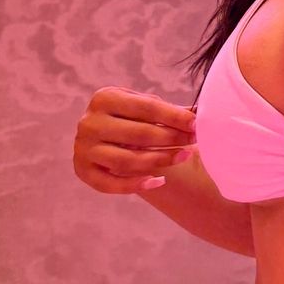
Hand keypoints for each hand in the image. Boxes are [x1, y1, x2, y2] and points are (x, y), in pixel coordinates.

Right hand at [73, 86, 197, 194]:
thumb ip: (169, 111)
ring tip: (183, 156)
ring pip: (127, 160)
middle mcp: (89, 122)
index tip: (196, 124)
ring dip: (160, 160)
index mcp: (104, 98)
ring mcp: (83, 148)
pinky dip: (136, 185)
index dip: (174, 116)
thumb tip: (201, 111)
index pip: (147, 107)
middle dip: (172, 138)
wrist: (102, 136)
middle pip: (139, 134)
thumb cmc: (130, 118)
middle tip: (194, 141)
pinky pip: (111, 184)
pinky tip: (159, 181)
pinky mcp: (82, 171)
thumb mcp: (144, 107)